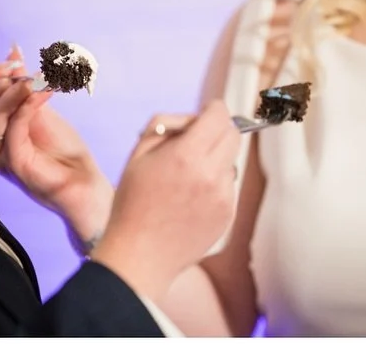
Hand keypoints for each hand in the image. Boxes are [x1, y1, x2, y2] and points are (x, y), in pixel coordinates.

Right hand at [0, 44, 113, 242]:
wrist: (85, 186)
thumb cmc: (64, 151)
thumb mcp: (42, 108)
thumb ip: (24, 85)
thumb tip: (13, 50)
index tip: (15, 59)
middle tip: (25, 69)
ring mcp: (0, 156)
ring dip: (16, 89)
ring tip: (40, 78)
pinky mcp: (15, 165)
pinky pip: (13, 128)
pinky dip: (29, 105)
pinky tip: (46, 91)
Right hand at [90, 99, 238, 302]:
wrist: (139, 256)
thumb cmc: (132, 204)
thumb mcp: (138, 153)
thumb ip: (165, 126)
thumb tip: (191, 119)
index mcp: (186, 156)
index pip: (219, 116)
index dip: (212, 109)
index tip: (205, 112)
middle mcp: (211, 175)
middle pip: (232, 135)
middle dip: (217, 129)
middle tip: (196, 139)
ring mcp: (223, 198)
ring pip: (231, 161)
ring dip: (216, 157)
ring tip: (188, 174)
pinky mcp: (228, 216)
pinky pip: (228, 187)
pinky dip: (215, 183)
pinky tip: (191, 197)